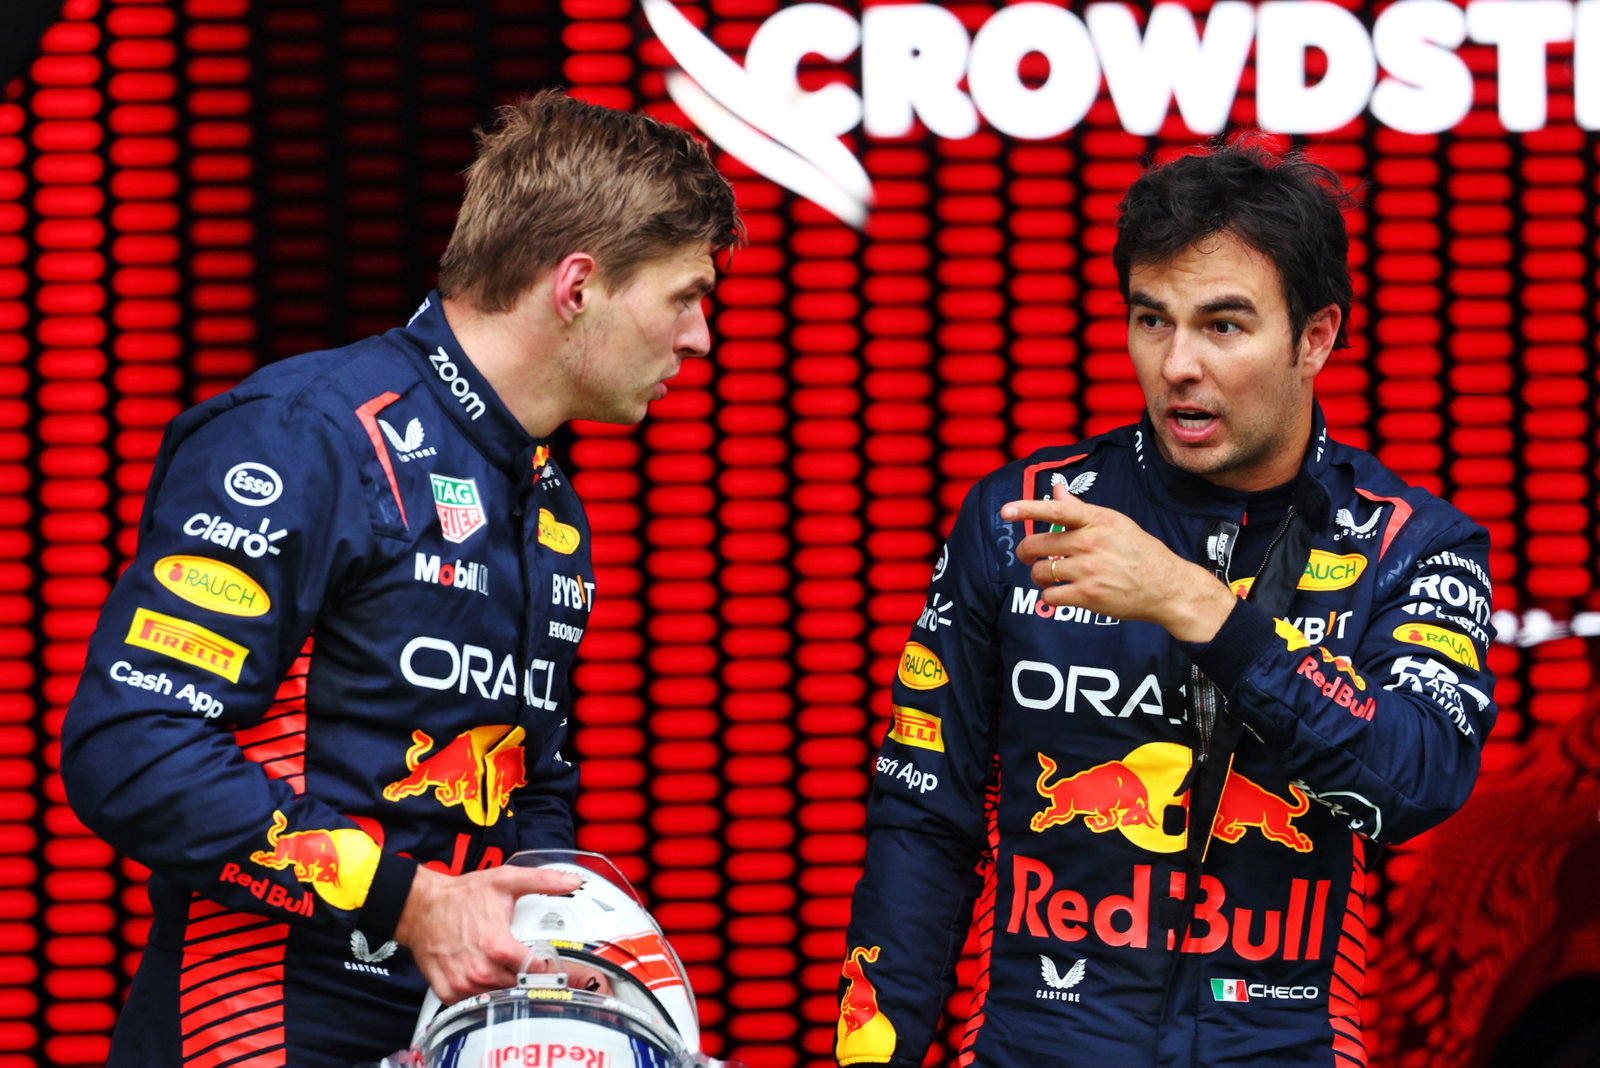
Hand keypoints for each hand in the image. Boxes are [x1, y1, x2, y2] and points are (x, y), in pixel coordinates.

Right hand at [394, 862, 582, 1004]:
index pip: (535, 970)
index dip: (543, 965)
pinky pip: (472, 1003)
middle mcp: (481, 969)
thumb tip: (573, 881)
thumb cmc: (461, 896)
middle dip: (522, 975)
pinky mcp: (447, 991)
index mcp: (498, 946)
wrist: (421, 907)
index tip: (543, 961)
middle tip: (521, 963)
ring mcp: (463, 983)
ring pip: (496, 995)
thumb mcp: (505, 881)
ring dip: (502, 985)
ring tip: (500, 966)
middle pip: (517, 985)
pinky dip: (479, 993)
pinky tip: (481, 976)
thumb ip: (543, 881)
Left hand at [1000, 483, 1236, 642]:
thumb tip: (1056, 488)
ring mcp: (1089, 570)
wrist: (1167, 587)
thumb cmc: (1139, 552)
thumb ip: (1081, 509)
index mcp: (1098, 520)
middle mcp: (1091, 542)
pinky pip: (1050, 595)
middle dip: (1025, 552)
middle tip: (1028, 555)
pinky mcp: (1088, 596)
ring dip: (1038, 576)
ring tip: (1049, 576)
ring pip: (1039, 572)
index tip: (1006, 510)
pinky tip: (1061, 593)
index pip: (1056, 510)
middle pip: (1036, 545)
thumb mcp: (1115, 523)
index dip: (1027, 509)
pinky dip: (1050, 596)